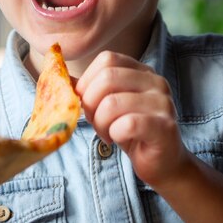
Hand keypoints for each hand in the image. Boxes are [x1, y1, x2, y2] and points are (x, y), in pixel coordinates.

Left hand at [76, 51, 190, 188]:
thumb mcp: (108, 105)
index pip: (107, 59)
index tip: (86, 102)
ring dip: (100, 123)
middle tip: (95, 121)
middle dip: (91, 103)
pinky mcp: (164, 127)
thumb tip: (58, 75)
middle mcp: (155, 81)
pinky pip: (127, 124)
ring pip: (112, 103)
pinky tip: (118, 139)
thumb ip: (88, 88)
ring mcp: (163, 103)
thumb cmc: (131, 131)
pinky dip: (114, 133)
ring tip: (107, 133)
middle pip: (107, 78)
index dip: (88, 81)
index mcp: (142, 71)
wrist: (163, 163)